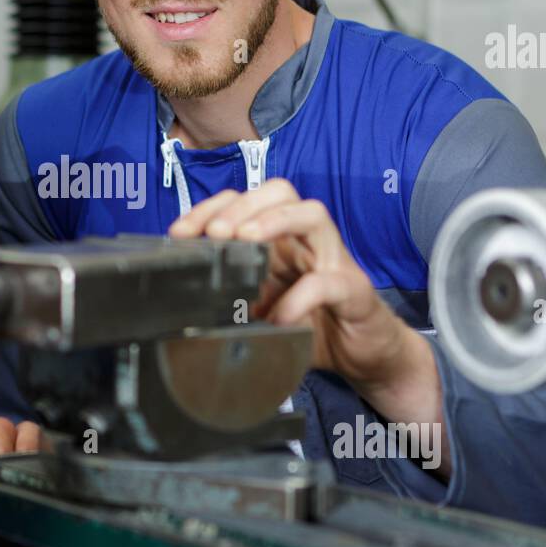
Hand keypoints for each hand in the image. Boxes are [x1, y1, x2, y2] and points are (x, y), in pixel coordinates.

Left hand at [168, 179, 433, 402]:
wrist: (365, 355)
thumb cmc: (312, 325)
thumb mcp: (261, 308)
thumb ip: (233, 295)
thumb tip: (186, 296)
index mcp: (280, 238)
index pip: (244, 201)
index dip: (210, 208)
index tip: (180, 232)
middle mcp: (307, 239)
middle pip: (279, 191)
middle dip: (241, 205)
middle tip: (215, 232)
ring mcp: (334, 259)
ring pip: (312, 214)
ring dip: (274, 221)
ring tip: (245, 240)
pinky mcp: (354, 289)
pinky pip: (328, 281)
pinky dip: (300, 296)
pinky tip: (278, 316)